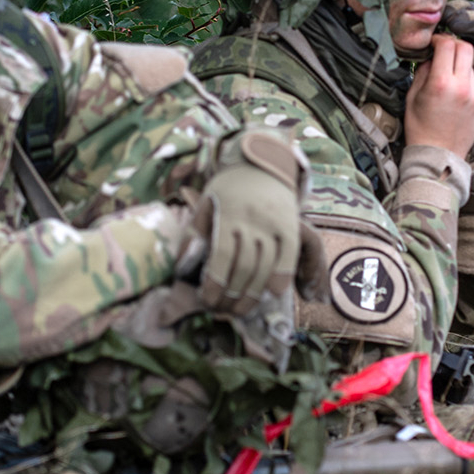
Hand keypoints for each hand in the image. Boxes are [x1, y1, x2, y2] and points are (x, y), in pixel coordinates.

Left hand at [196, 129, 304, 315]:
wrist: (262, 163)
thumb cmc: (227, 190)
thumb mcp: (204, 204)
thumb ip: (193, 233)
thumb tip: (183, 265)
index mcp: (227, 212)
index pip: (222, 254)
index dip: (215, 282)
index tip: (207, 300)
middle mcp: (252, 217)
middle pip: (244, 265)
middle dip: (232, 294)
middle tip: (221, 310)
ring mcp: (274, 221)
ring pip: (266, 265)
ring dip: (253, 293)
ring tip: (240, 309)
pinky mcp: (291, 224)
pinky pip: (290, 254)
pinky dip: (283, 274)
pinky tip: (273, 292)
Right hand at [402, 34, 473, 158]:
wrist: (439, 155)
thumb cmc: (420, 129)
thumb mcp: (412, 97)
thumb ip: (423, 72)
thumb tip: (431, 56)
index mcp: (441, 84)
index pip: (447, 44)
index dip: (439, 39)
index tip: (433, 43)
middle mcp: (462, 86)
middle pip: (466, 48)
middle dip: (453, 44)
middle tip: (443, 51)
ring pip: (471, 64)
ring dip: (459, 63)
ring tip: (447, 76)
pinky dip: (465, 80)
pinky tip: (454, 92)